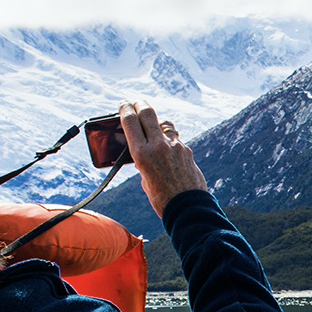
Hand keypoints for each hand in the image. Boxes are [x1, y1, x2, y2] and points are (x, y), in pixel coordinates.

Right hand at [121, 101, 206, 218]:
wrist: (187, 208)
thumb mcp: (143, 178)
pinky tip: (166, 146)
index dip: (125, 109)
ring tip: (152, 125)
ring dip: (156, 121)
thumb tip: (145, 149)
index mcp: (142, 153)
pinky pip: (175, 137)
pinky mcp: (187, 150)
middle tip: (136, 103)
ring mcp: (175, 146)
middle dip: (140, 104)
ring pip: (164, 123)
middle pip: (148, 113)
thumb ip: (143, 160)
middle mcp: (158, 145)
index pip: (130, 121)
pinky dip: (168, 138)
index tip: (123, 104)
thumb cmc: (161, 198)